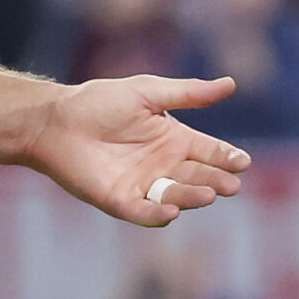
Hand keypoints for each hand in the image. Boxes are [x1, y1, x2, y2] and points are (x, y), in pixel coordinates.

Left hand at [22, 76, 251, 227]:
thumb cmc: (100, 102)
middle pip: (199, 177)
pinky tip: (172, 211)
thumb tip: (231, 83)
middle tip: (231, 185)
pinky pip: (144, 213)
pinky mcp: (120, 201)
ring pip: (177, 196)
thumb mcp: (147, 92)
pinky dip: (159, 215)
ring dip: (193, 197)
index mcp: (174, 140)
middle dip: (216, 181)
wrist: (56, 120)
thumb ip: (187, 93)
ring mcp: (144, 186)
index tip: (242, 161)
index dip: (226, 157)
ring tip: (208, 193)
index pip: (210, 152)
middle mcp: (164, 166)